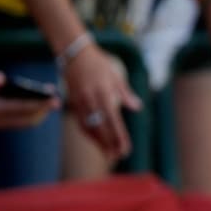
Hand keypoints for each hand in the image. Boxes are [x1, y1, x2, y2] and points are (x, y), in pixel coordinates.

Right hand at [0, 69, 59, 128]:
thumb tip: (2, 79)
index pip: (23, 108)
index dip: (41, 104)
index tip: (54, 99)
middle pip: (27, 119)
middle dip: (43, 110)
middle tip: (57, 100)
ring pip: (23, 123)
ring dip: (37, 114)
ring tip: (48, 102)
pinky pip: (16, 123)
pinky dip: (27, 116)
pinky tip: (34, 106)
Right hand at [62, 43, 143, 158]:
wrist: (74, 54)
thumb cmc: (99, 64)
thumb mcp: (115, 76)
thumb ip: (126, 94)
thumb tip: (137, 107)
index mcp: (104, 95)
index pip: (114, 122)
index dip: (119, 137)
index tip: (125, 149)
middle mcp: (91, 101)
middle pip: (100, 129)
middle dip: (109, 144)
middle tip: (117, 157)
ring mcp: (80, 102)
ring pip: (88, 128)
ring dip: (98, 142)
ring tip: (107, 154)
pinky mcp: (73, 102)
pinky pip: (80, 122)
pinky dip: (88, 133)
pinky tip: (95, 140)